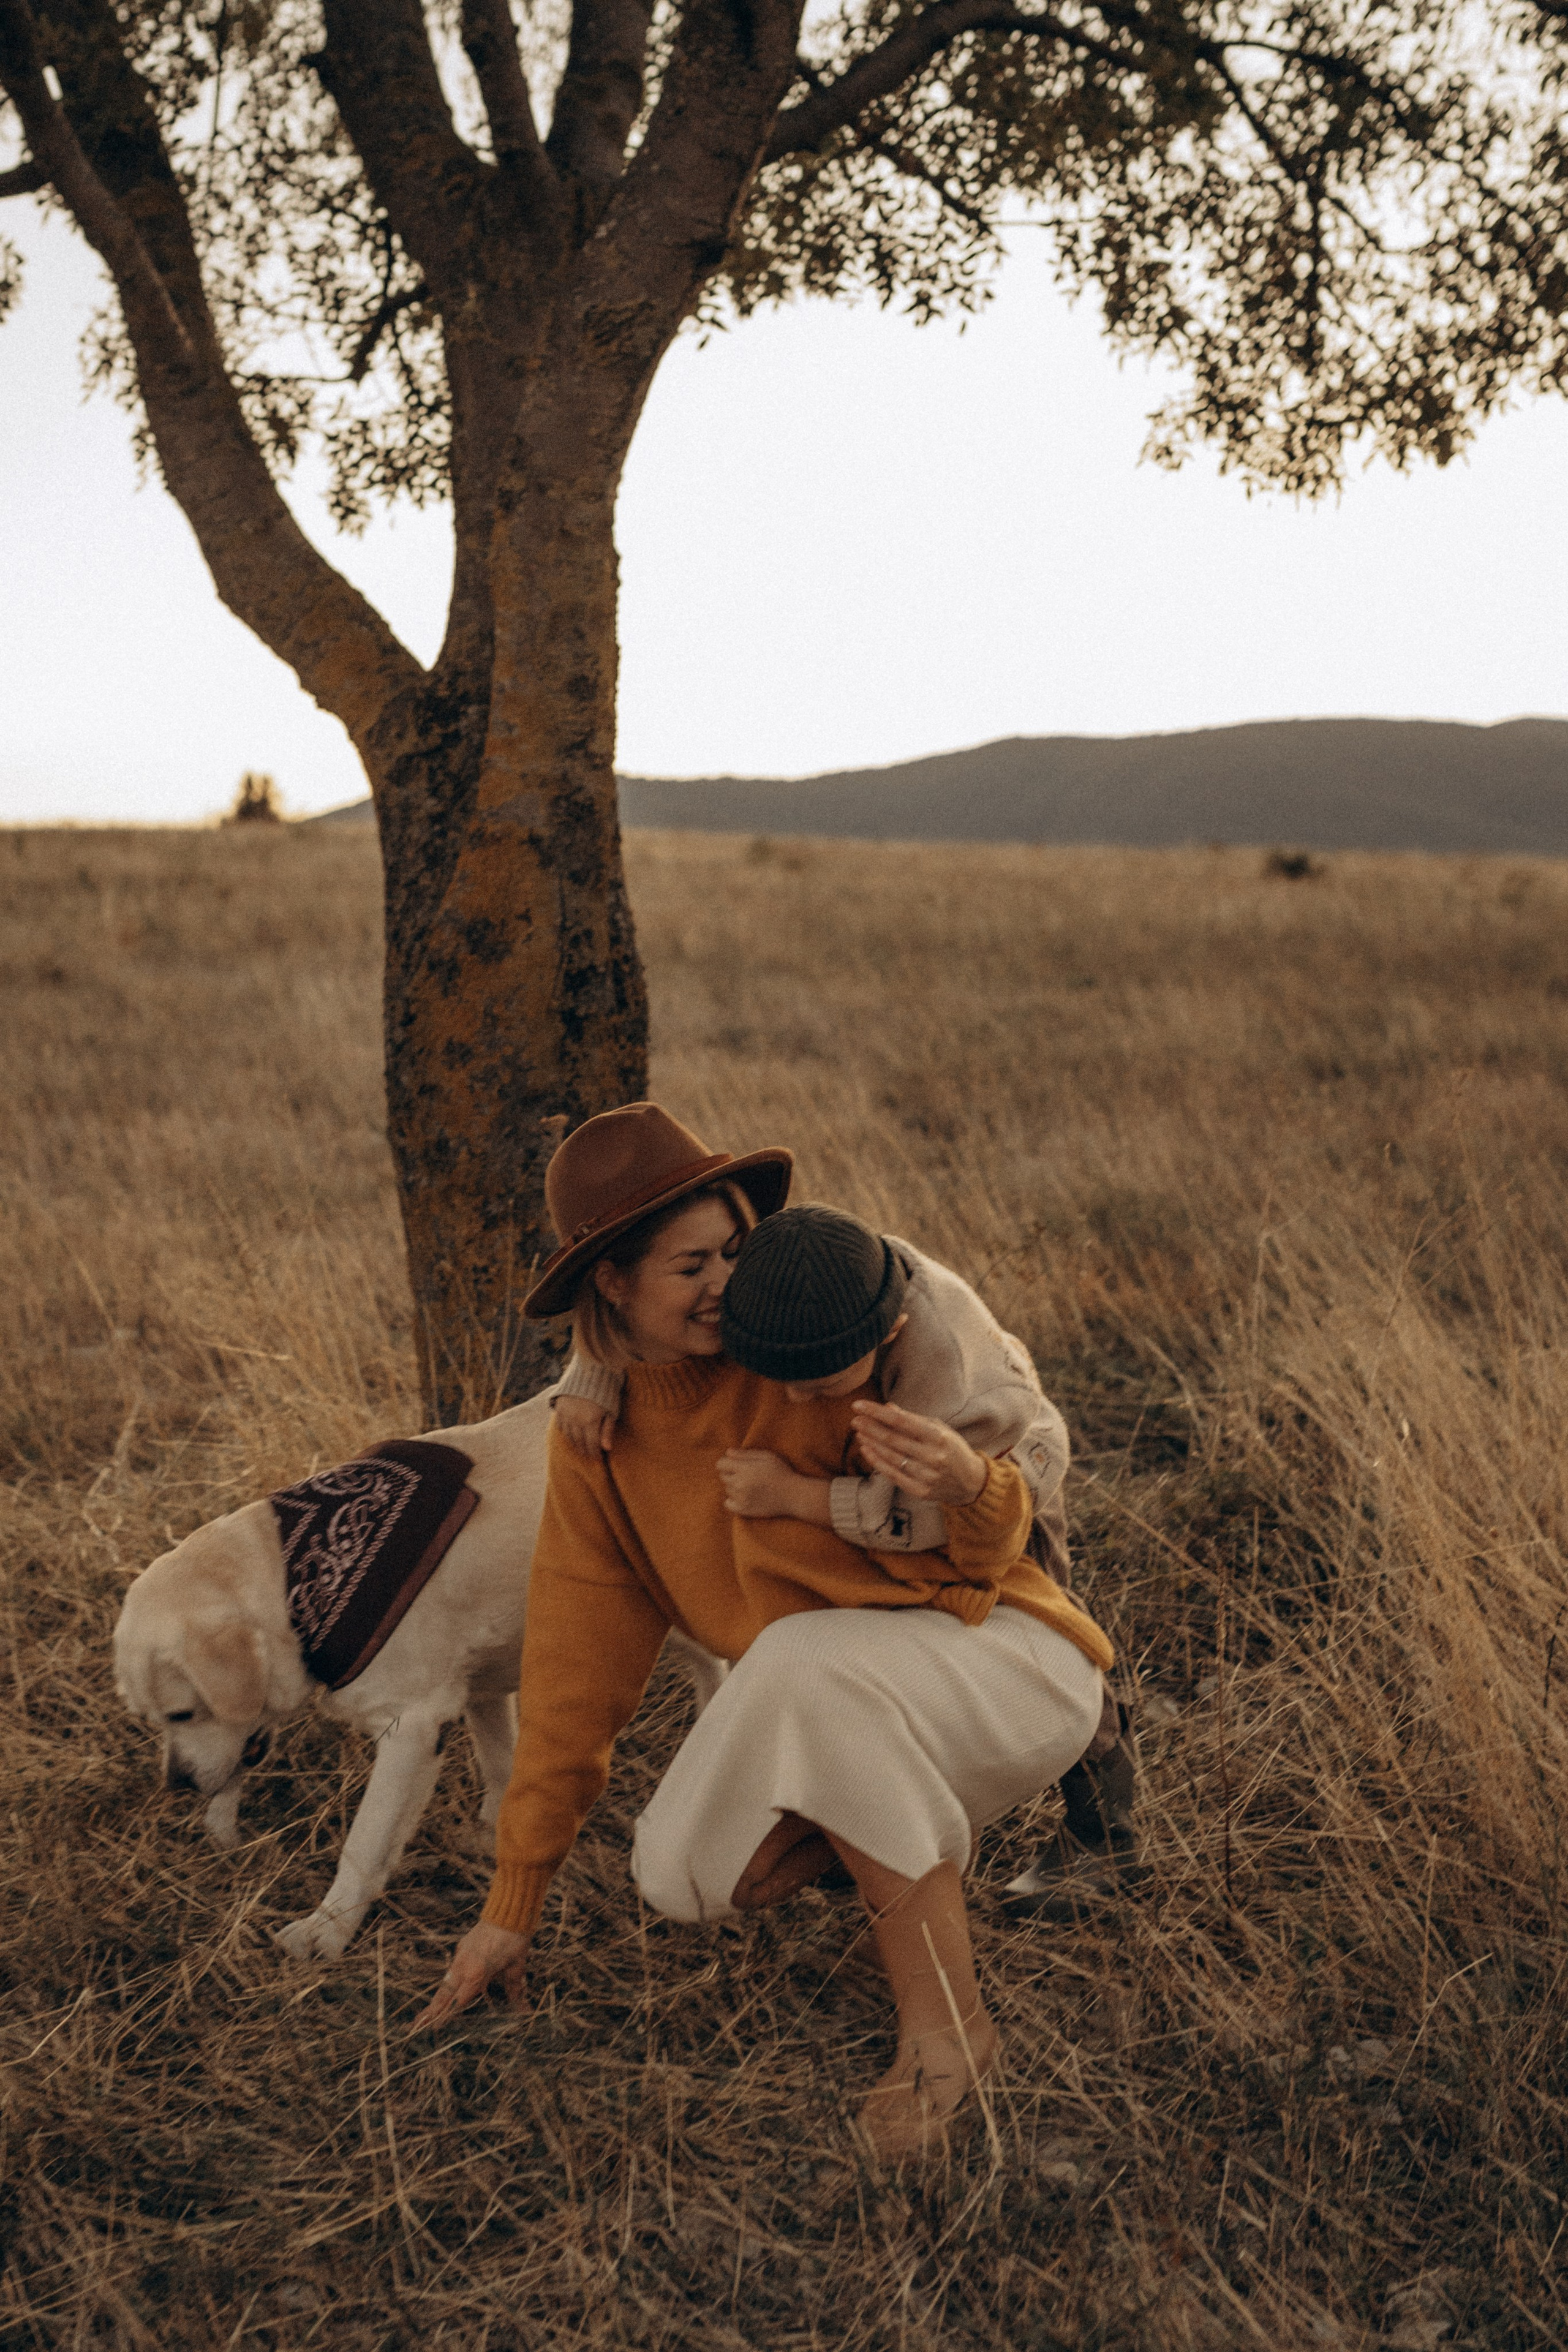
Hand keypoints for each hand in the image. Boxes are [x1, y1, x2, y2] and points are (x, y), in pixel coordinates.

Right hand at [413, 1922, 530, 2030]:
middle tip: (416, 2026)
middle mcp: (463, 1966)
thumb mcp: (516, 1967)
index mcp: (476, 1974)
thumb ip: (516, 1991)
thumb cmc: (514, 1939)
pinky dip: (448, 1981)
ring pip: (446, 1981)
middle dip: (431, 2011)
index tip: (434, 2029)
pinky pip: (453, 1968)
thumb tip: (525, 2011)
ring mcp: (461, 1955)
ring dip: (438, 1997)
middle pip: (444, 1993)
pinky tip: (448, 1989)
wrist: (508, 1911)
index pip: (457, 2001)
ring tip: (427, 2013)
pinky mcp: (462, 1946)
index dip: (446, 2016)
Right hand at [555, 1394, 614, 1457]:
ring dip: (575, 1443)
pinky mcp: (559, 1408)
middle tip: (590, 1454)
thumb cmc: (606, 1392)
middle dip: (585, 1451)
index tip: (598, 1458)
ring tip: (581, 1446)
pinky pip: (560, 1426)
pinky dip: (566, 1432)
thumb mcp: (611, 1410)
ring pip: (568, 1436)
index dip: (595, 1454)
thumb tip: (607, 1449)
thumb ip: (608, 1430)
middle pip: (579, 1443)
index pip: (591, 1445)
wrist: (590, 1371)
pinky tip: (571, 1434)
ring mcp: (565, 1414)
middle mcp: (575, 1420)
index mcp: (590, 1421)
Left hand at [718, 1448, 805, 1517]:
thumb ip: (745, 1454)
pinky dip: (732, 1499)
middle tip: (746, 1473)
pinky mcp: (744, 1510)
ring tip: (749, 1484)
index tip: (735, 1463)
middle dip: (731, 1473)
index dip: (726, 1462)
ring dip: (733, 1486)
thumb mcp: (766, 1456)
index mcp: (744, 1469)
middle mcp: (740, 1484)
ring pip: (727, 1489)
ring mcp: (741, 1498)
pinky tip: (743, 1496)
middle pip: (723, 1476)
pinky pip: (727, 1503)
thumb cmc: (781, 1472)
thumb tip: (727, 1452)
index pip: (720, 1464)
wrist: (793, 1495)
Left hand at [849, 1401, 987, 1506]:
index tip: (859, 1405)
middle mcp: (933, 1456)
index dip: (877, 1413)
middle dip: (870, 1427)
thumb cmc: (953, 1449)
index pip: (901, 1421)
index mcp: (938, 1436)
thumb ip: (913, 1418)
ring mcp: (926, 1476)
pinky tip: (867, 1450)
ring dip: (871, 1443)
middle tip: (855, 1419)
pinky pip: (893, 1475)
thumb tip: (887, 1408)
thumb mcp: (939, 1429)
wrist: (971, 1482)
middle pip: (893, 1439)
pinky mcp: (921, 1491)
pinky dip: (878, 1462)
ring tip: (858, 1432)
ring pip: (891, 1457)